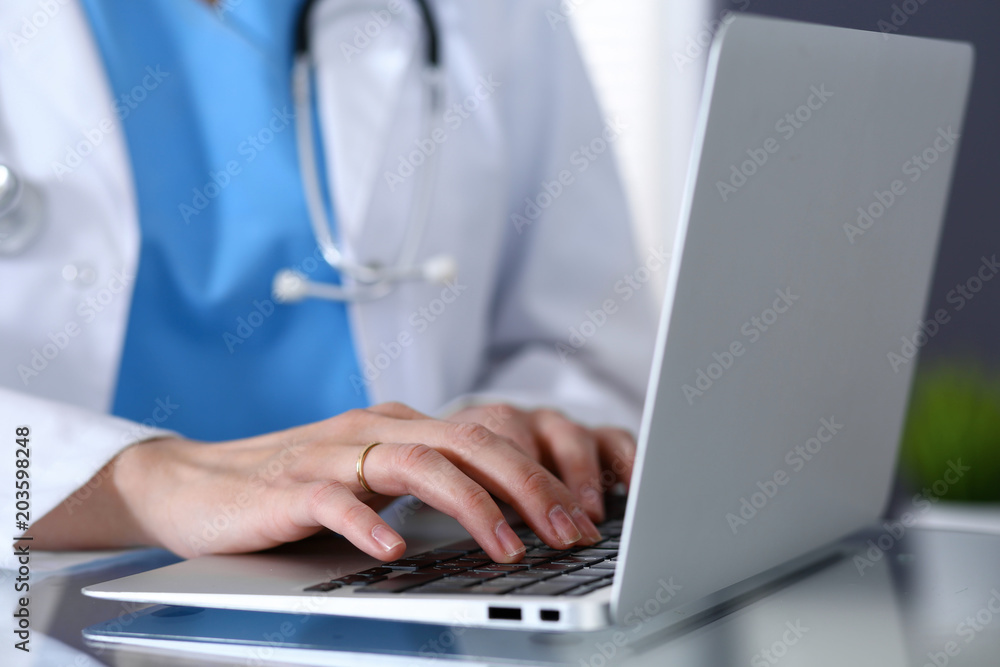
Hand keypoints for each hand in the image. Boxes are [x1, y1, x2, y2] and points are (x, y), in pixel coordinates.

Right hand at [30, 402, 609, 562]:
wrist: (195, 482)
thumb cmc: (293, 486)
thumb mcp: (373, 478)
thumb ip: (426, 481)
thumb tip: (506, 512)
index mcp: (400, 425)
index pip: (486, 436)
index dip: (539, 473)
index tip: (581, 517)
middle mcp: (374, 429)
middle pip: (468, 441)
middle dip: (528, 486)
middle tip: (570, 533)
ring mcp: (332, 456)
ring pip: (418, 462)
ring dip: (472, 505)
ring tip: (510, 548)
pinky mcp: (289, 488)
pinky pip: (336, 501)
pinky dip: (370, 523)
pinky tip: (396, 551)